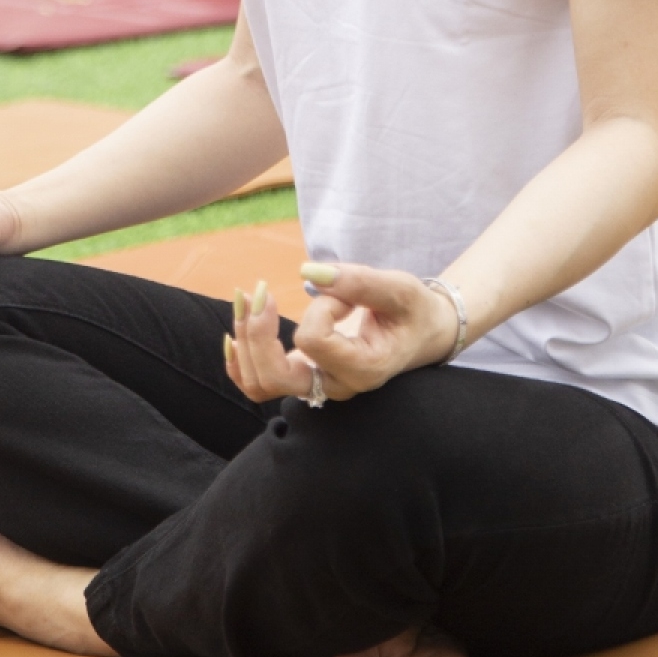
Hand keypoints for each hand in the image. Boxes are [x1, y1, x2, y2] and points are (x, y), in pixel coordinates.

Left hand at [224, 263, 460, 404]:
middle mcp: (336, 386)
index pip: (314, 340)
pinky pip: (260, 384)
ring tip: (246, 300)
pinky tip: (234, 333)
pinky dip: (240, 361)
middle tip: (259, 290)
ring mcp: (318, 385)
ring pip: (260, 382)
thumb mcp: (398, 288)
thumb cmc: (413, 309)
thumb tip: (308, 270)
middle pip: (274, 378)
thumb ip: (357, 281)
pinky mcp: (306, 376)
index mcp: (363, 369)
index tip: (342, 291)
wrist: (423, 332)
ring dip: (245, 342)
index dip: (319, 306)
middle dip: (257, 333)